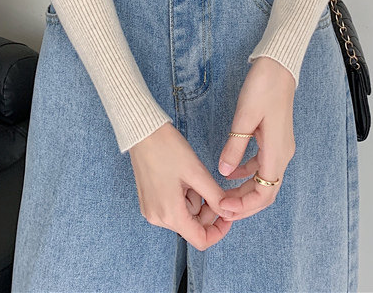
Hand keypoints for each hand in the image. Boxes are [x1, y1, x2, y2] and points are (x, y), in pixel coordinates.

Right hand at [129, 122, 235, 249]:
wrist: (142, 132)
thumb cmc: (167, 149)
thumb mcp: (196, 172)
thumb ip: (215, 197)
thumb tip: (230, 213)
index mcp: (170, 215)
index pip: (201, 240)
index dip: (219, 230)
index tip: (228, 213)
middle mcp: (157, 218)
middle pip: (193, 226)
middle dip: (206, 208)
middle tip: (206, 183)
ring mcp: (151, 210)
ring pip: (184, 215)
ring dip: (193, 199)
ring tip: (188, 175)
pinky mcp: (148, 201)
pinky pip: (173, 207)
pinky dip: (182, 196)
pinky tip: (180, 177)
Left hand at [215, 56, 296, 220]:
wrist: (278, 66)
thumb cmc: (263, 87)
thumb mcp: (244, 117)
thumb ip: (234, 146)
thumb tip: (224, 172)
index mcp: (277, 152)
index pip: (264, 194)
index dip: (245, 206)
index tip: (225, 208)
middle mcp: (282, 153)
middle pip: (266, 191)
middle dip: (244, 203)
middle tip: (221, 208)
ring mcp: (280, 146)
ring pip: (264, 179)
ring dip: (246, 190)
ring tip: (224, 194)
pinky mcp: (275, 138)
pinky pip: (263, 164)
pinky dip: (248, 172)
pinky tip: (232, 171)